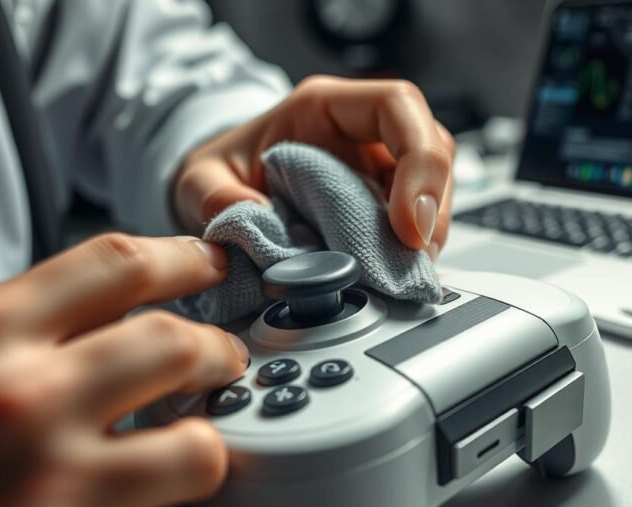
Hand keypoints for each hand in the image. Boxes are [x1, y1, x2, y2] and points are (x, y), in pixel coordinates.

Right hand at [0, 234, 247, 506]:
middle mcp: (19, 399)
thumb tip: (121, 310)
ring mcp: (44, 490)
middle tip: (221, 367)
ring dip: (207, 452)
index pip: (119, 264)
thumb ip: (24, 322)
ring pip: (201, 452)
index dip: (186, 259)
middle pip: (179, 344)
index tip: (212, 267)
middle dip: (218, 354)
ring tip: (191, 457)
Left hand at [174, 76, 455, 259]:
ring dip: (427, 234)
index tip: (406, 223)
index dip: (417, 160)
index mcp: (323, 106)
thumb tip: (248, 219)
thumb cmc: (222, 171)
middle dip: (432, 207)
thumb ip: (212, 197)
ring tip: (403, 273)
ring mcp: (375, 167)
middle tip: (413, 257)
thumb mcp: (198, 181)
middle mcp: (360, 132)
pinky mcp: (381, 204)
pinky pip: (415, 222)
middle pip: (430, 148)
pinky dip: (411, 252)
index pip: (396, 106)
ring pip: (433, 187)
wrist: (222, 190)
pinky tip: (394, 275)